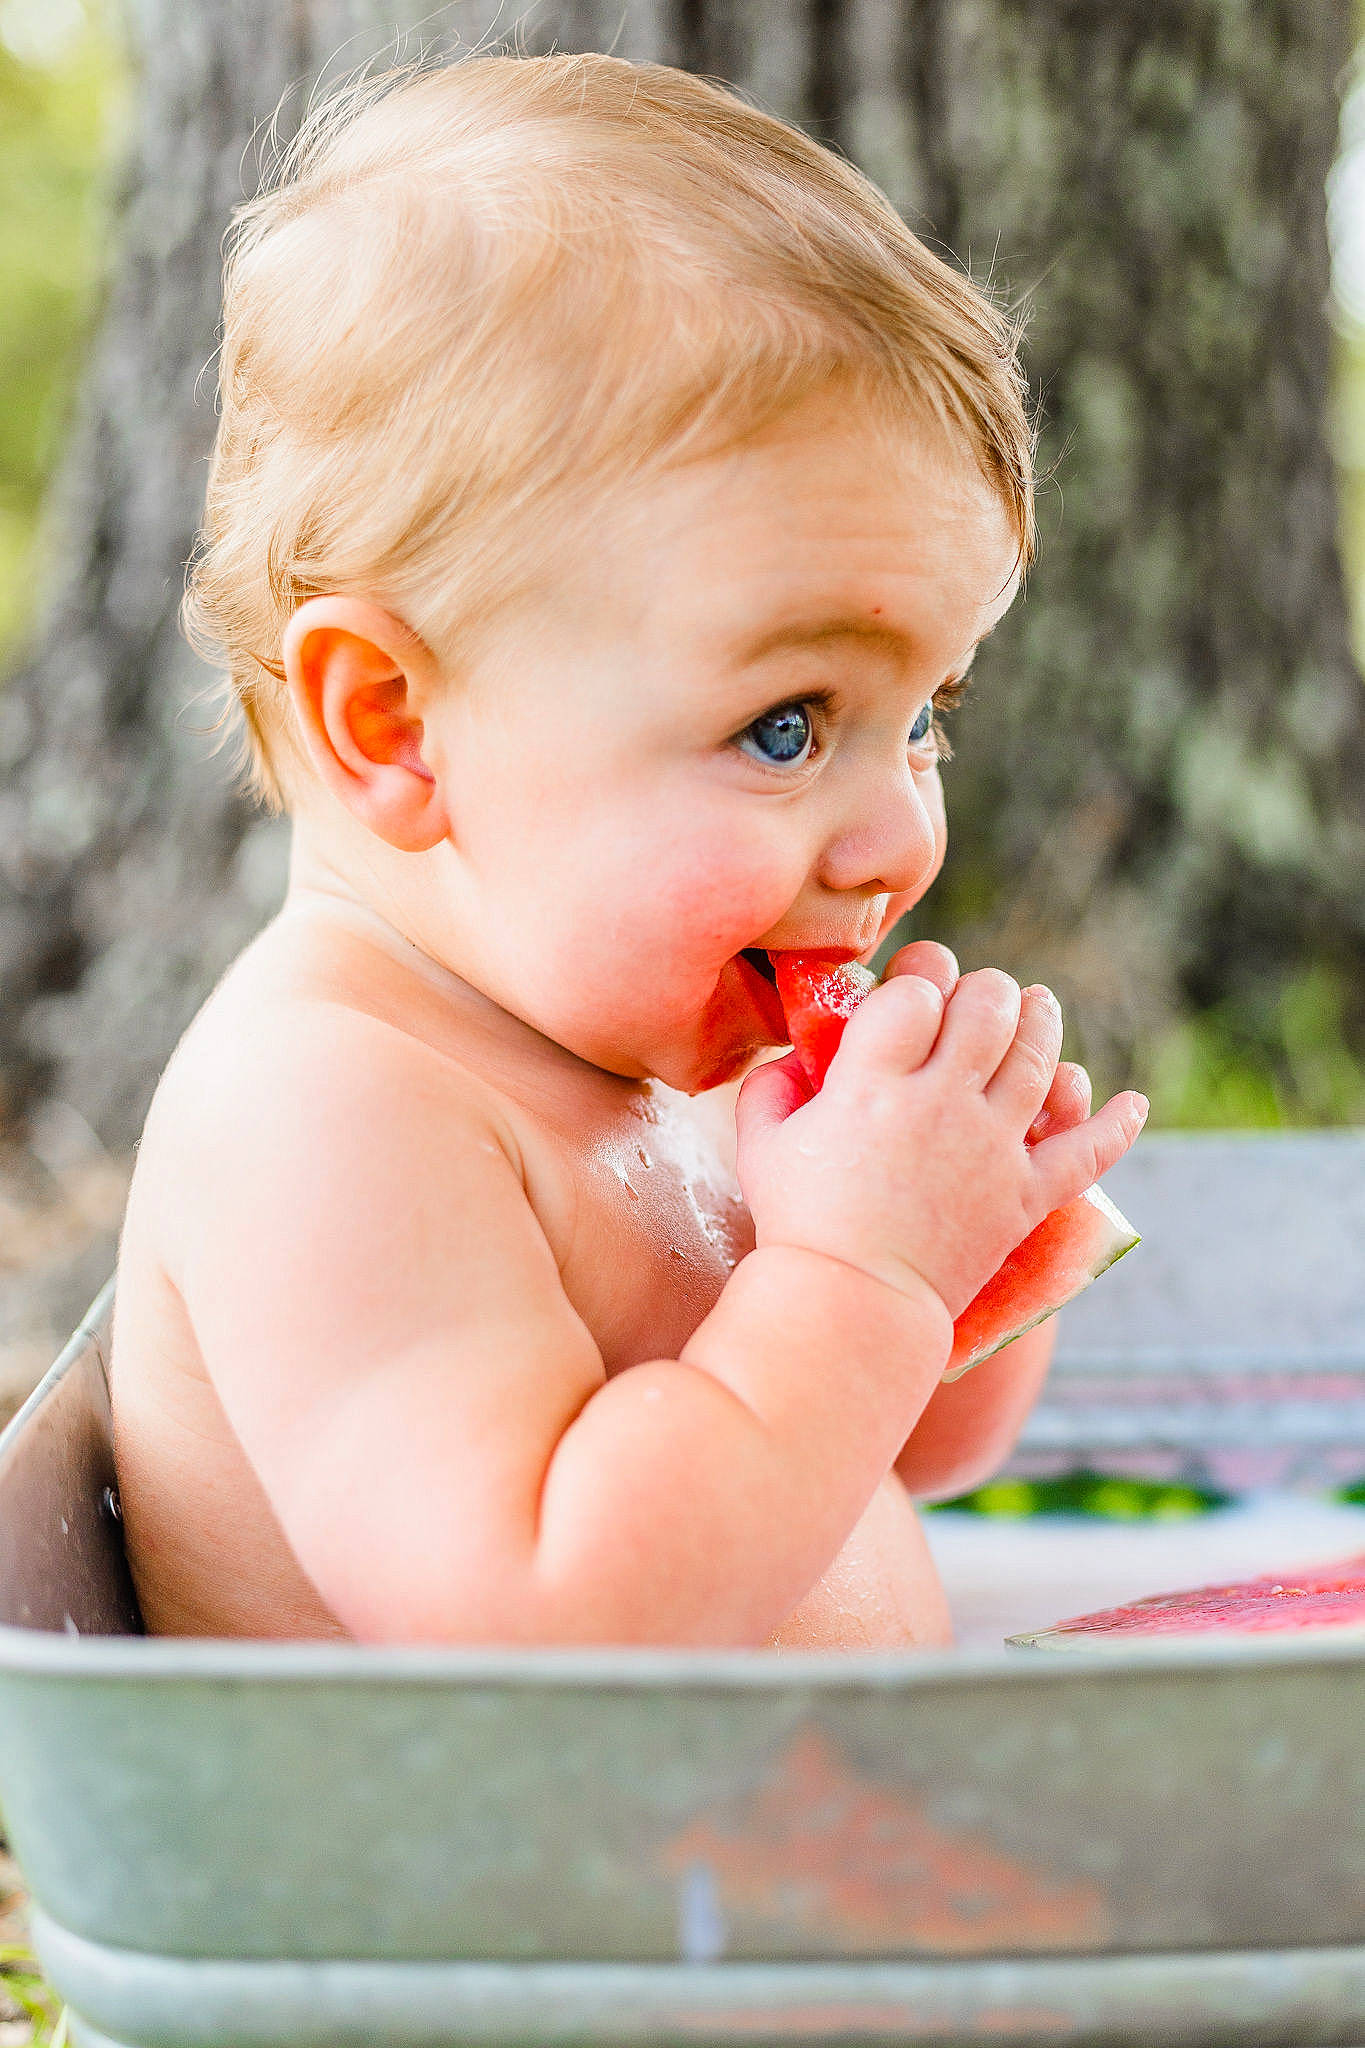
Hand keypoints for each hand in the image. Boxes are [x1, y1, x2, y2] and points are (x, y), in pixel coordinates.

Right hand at [735, 968, 1145, 1318]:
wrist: (852, 1302)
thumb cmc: (799, 1222)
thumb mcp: (762, 1143)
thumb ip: (773, 1084)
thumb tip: (799, 1054)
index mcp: (873, 1081)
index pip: (916, 992)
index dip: (916, 981)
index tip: (909, 994)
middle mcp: (941, 1102)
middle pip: (988, 1006)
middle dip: (983, 989)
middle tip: (976, 997)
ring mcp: (992, 1147)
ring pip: (1039, 1056)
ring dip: (1042, 1020)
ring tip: (1037, 1006)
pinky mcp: (1026, 1195)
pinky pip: (1087, 1151)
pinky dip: (1116, 1125)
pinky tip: (1132, 1103)